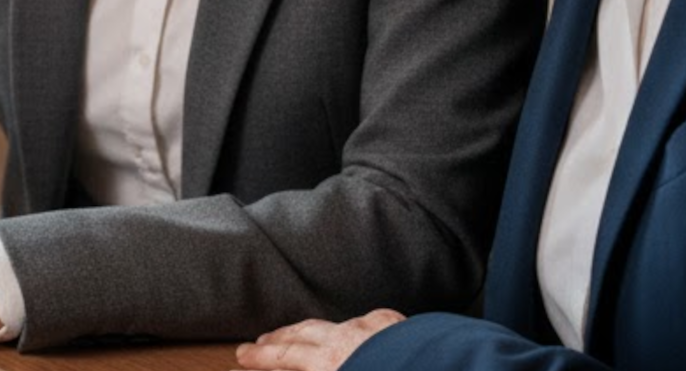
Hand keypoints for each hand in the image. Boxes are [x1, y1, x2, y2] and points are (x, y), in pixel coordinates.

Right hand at [232, 311, 405, 370]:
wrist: (444, 370)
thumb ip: (308, 367)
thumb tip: (276, 369)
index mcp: (329, 362)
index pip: (284, 356)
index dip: (261, 357)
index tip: (242, 355)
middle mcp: (345, 340)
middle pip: (302, 334)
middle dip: (278, 338)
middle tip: (261, 341)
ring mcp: (371, 330)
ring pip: (333, 323)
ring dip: (312, 329)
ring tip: (299, 332)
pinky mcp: (397, 328)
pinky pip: (371, 320)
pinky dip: (358, 324)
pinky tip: (359, 324)